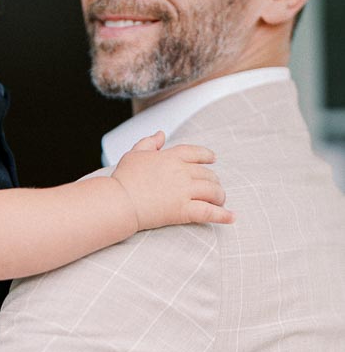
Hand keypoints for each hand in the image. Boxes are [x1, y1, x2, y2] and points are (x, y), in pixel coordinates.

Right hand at [112, 131, 233, 229]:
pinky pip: (209, 212)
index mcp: (171, 156)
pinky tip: (232, 218)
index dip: (207, 155)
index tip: (213, 159)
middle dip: (213, 181)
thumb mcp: (134, 154)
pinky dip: (223, 215)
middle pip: (208, 174)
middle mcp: (182, 171)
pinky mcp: (184, 210)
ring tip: (220, 202)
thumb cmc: (123, 179)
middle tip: (213, 188)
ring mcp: (184, 191)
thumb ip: (149, 142)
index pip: (196, 153)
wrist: (119, 201)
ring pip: (213, 191)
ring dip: (219, 196)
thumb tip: (160, 134)